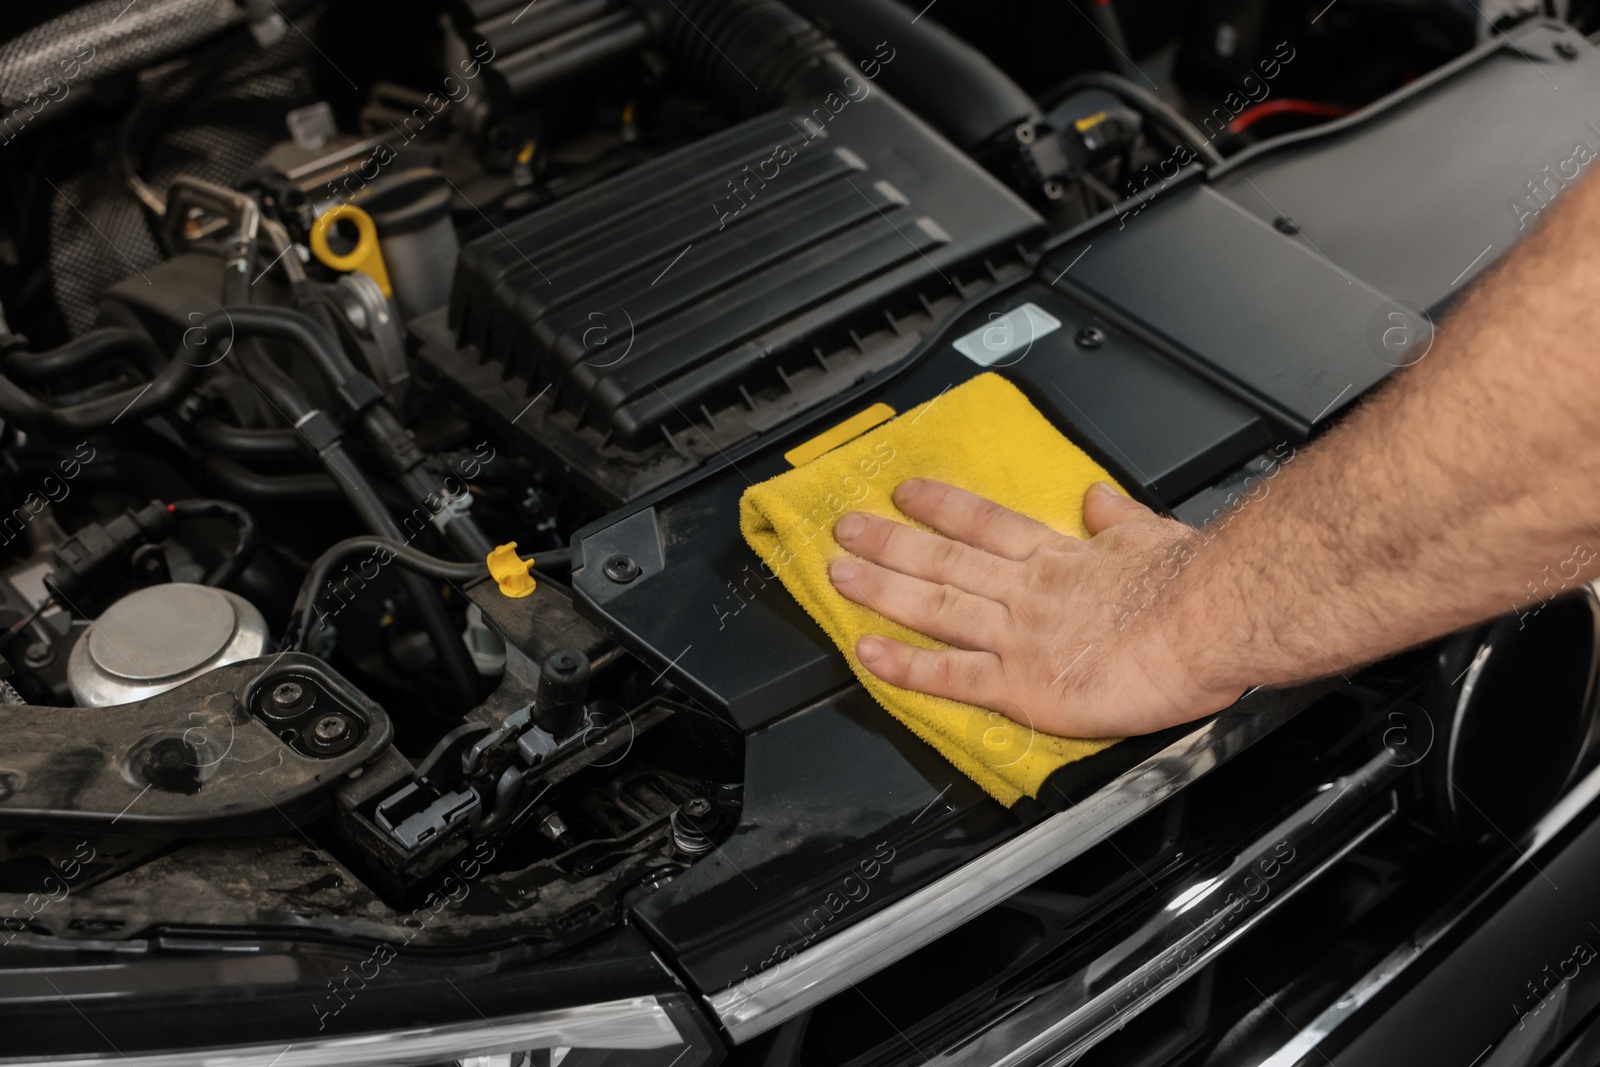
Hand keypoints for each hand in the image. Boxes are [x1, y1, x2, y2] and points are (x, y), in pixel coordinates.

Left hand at [828, 478, 1244, 736]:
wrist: (1207, 623)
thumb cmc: (1194, 586)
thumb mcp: (1152, 532)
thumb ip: (1116, 517)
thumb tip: (1097, 496)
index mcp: (1062, 557)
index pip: (985, 523)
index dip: (941, 507)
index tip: (905, 492)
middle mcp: (1029, 591)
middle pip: (944, 560)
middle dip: (889, 543)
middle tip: (846, 529)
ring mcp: (1018, 636)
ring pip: (934, 608)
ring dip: (880, 590)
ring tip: (840, 574)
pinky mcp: (1021, 686)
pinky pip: (949, 675)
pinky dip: (905, 666)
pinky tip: (868, 654)